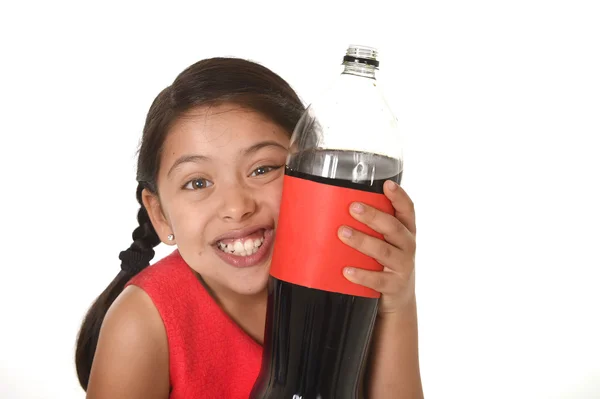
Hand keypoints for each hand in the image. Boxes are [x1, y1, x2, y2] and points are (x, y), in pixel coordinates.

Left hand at [338, 180, 416, 314]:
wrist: (398, 298)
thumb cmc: (385, 261)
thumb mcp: (385, 240)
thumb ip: (371, 225)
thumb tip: (336, 205)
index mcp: (405, 230)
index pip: (407, 210)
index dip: (399, 196)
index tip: (387, 185)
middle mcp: (407, 246)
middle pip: (394, 228)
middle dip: (373, 216)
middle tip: (353, 207)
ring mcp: (402, 267)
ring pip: (384, 252)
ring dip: (362, 241)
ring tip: (343, 233)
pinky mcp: (394, 286)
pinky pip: (377, 280)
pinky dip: (362, 275)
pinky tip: (346, 270)